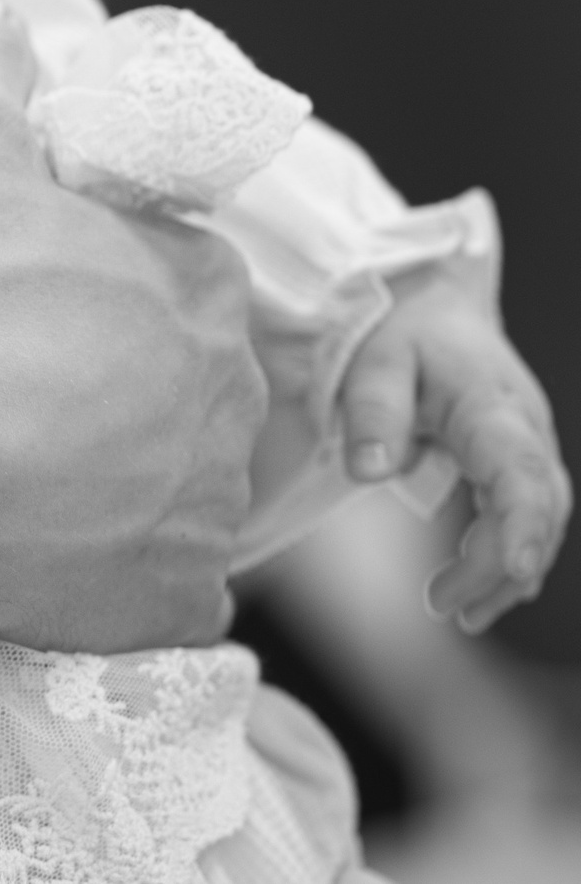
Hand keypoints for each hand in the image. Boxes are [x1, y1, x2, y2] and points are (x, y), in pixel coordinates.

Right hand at [0, 1, 268, 651]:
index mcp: (194, 281)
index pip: (169, 266)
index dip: (104, 277)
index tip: (39, 294)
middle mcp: (228, 392)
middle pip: (183, 378)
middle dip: (122, 382)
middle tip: (21, 389)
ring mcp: (206, 502)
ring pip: (177, 484)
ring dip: (121, 481)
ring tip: (21, 480)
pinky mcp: (172, 595)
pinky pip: (153, 586)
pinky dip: (110, 577)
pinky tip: (44, 564)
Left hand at [338, 251, 569, 631]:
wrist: (428, 300)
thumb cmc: (398, 328)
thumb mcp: (371, 358)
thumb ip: (372, 412)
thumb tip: (369, 471)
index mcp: (491, 405)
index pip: (523, 473)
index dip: (523, 526)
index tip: (513, 571)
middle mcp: (524, 428)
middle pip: (540, 508)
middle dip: (504, 566)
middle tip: (449, 609)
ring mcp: (527, 443)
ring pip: (541, 515)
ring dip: (507, 569)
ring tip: (458, 611)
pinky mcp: (517, 456)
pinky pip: (527, 510)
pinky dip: (508, 550)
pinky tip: (479, 585)